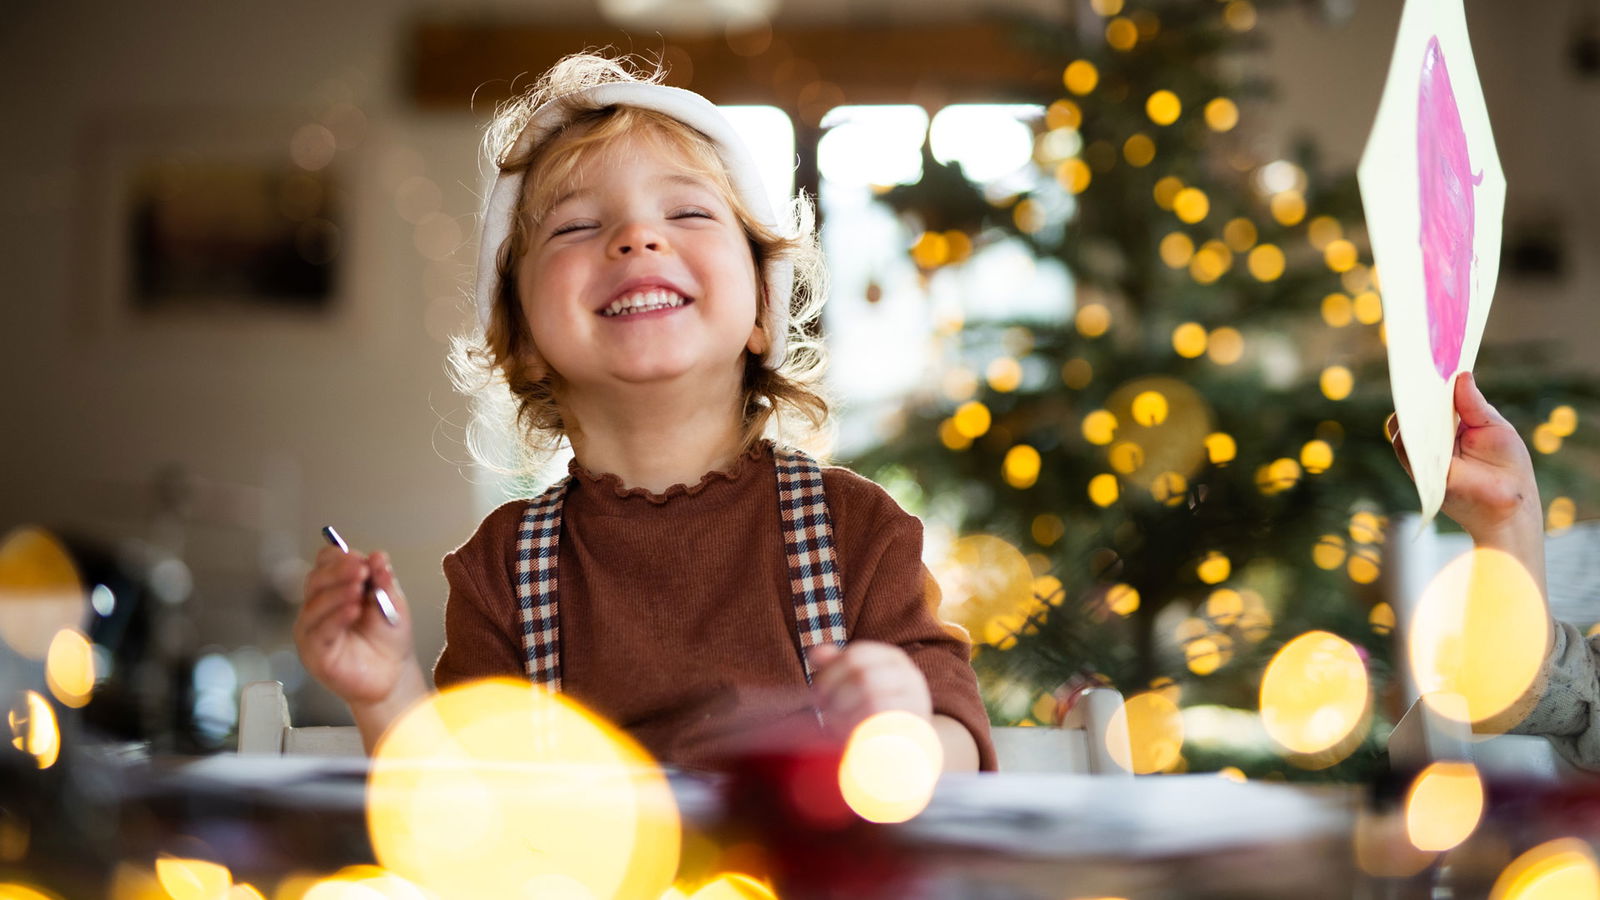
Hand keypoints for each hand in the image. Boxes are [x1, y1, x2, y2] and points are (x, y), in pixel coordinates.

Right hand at [294, 545, 417, 707]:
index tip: (362, 560)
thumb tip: (378, 556)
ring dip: (337, 593)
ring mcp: (312, 630)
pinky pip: (319, 631)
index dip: (340, 558)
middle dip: (338, 572)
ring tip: (359, 588)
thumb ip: (383, 580)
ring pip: (314, 604)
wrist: (393, 674)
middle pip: (316, 580)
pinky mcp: (314, 653)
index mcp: (333, 589)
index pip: (325, 564)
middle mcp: (317, 607)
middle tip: (360, 569)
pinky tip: (353, 610)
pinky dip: (336, 617)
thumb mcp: (392, 602)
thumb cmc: (388, 638)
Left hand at [807, 640, 932, 737]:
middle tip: (824, 713)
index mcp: (892, 658)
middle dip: (836, 696)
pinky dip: (861, 727)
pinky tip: (850, 734)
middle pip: (862, 676)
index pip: (855, 655)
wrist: (913, 742)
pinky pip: (884, 722)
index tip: (818, 695)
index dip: (830, 675)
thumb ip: (836, 665)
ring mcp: (916, 699)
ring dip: (846, 713)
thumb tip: (814, 653)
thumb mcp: (857, 683)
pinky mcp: (916, 725)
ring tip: (835, 725)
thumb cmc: (877, 709)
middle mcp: (908, 674)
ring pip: (872, 697)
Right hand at [1388, 371, 1542, 546]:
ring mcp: (1424, 457)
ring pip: (1404, 430)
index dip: (1429, 385)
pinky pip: (1407, 449)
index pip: (1432, 403)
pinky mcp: (1421, 472)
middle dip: (1414, 393)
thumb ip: (1473, 404)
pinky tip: (1414, 416)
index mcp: (1451, 427)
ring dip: (1409, 411)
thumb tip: (1460, 374)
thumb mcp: (1493, 425)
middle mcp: (1433, 441)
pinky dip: (1408, 433)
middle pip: (1414, 414)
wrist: (1511, 502)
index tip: (1428, 362)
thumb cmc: (1508, 465)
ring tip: (1416, 390)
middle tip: (1416, 369)